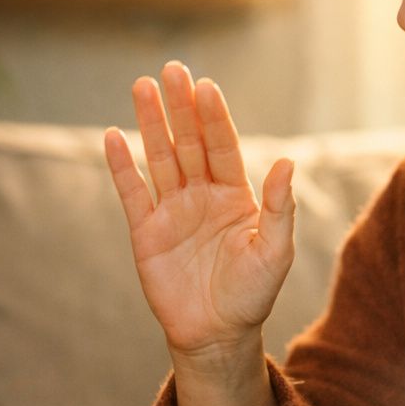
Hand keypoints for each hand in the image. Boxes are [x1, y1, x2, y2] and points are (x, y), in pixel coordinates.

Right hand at [104, 61, 295, 359]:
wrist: (216, 335)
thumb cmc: (252, 295)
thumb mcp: (275, 252)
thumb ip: (279, 208)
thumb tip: (289, 162)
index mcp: (235, 195)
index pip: (222, 146)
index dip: (213, 117)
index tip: (205, 86)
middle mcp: (201, 195)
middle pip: (188, 142)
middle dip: (180, 107)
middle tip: (171, 70)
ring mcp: (172, 211)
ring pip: (160, 157)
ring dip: (150, 123)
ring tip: (141, 86)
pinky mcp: (145, 232)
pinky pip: (132, 192)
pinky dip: (123, 166)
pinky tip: (114, 136)